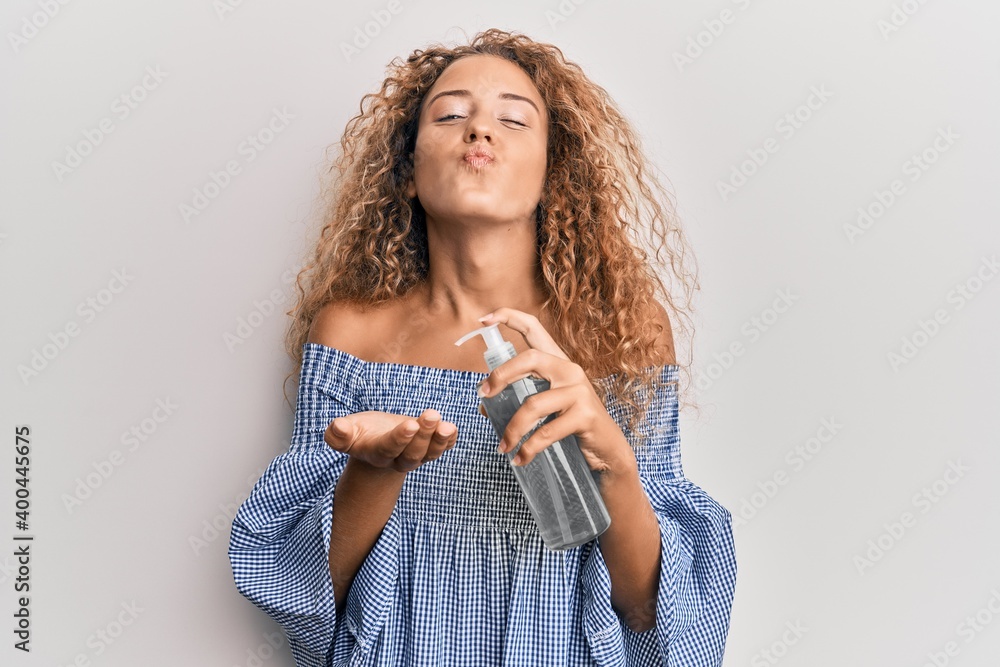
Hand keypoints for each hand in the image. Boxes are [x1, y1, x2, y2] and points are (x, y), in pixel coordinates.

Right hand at [324, 408, 457, 471]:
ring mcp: (416, 456)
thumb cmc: (360, 434)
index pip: (389, 448)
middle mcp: (399, 459)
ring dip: (440, 440)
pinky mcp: (430, 449)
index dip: (400, 438)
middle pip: (413, 453)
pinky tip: (453, 430)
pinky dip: (450, 441)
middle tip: (431, 415)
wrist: (377, 442)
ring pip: (430, 453)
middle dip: (423, 435)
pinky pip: (442, 448)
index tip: (410, 424)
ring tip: (447, 426)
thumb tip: (338, 427)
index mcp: (377, 453)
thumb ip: (338, 434)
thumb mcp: (345, 433)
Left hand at [476, 308, 633, 473]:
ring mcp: (579, 392)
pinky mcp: (585, 415)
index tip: (483, 318)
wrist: (607, 451)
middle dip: (501, 375)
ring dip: (512, 429)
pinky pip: (547, 432)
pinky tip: (520, 459)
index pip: (534, 329)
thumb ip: (517, 399)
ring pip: (533, 404)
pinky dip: (528, 449)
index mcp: (557, 362)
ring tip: (503, 446)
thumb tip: (484, 406)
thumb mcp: (545, 406)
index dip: (509, 318)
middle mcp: (570, 370)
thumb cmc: (571, 425)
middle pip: (530, 358)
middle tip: (483, 394)